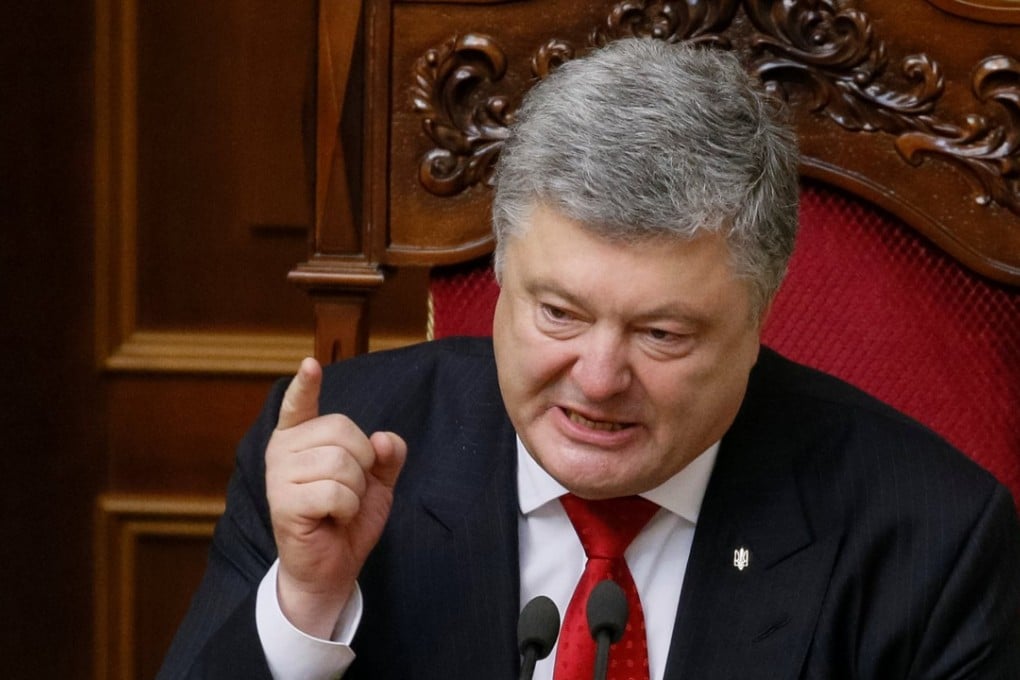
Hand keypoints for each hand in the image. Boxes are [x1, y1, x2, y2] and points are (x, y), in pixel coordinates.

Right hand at [265, 357, 406, 637]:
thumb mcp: (377, 483)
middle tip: (348, 491)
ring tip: (339, 507)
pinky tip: (333, 519)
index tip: (310, 365)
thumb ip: (386, 456)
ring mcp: (279, 475)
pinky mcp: (284, 502)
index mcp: (300, 438)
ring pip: (342, 462)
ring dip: (355, 490)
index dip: (305, 385)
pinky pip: (336, 490)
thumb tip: (385, 439)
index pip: (299, 404)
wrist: (332, 568)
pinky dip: (347, 507)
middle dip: (362, 463)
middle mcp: (283, 450)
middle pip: (343, 431)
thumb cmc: (347, 519)